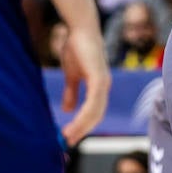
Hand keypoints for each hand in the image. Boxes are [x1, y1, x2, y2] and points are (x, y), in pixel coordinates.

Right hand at [59, 25, 110, 145]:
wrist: (80, 29)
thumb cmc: (77, 47)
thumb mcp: (71, 74)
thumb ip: (71, 92)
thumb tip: (68, 110)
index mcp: (99, 87)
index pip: (94, 112)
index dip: (83, 126)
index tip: (70, 137)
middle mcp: (104, 86)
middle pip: (96, 116)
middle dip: (82, 130)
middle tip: (67, 143)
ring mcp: (103, 82)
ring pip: (95, 112)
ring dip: (81, 127)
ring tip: (67, 137)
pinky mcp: (98, 78)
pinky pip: (92, 103)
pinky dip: (83, 115)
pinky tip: (72, 122)